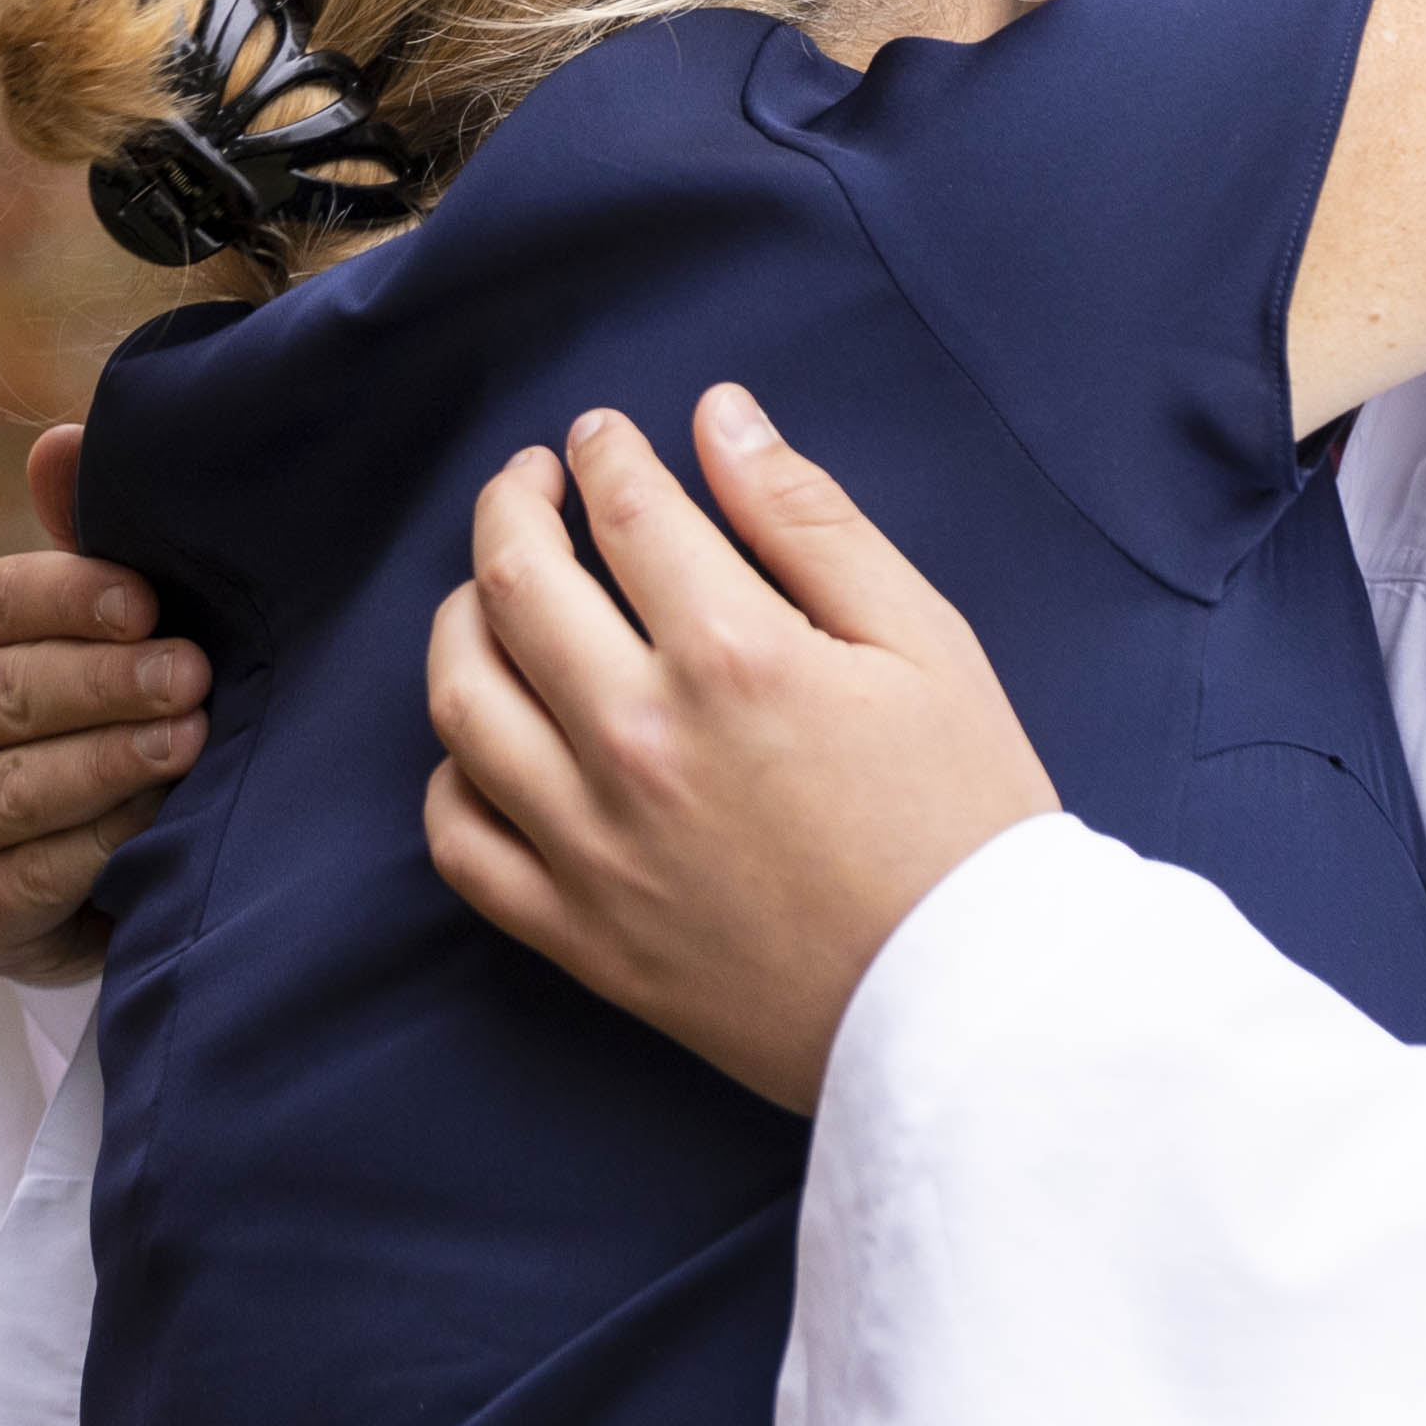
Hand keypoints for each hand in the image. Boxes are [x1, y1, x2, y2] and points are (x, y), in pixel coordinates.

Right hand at [0, 421, 204, 986]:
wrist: (103, 875)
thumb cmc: (120, 716)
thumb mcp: (121, 631)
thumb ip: (96, 543)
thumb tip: (62, 443)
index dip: (72, 598)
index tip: (150, 604)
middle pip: (5, 693)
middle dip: (106, 684)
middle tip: (192, 677)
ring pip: (11, 788)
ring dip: (105, 765)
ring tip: (188, 745)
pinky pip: (24, 878)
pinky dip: (94, 853)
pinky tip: (156, 830)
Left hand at [421, 389, 1061, 1112]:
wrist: (972, 1008)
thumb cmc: (965, 820)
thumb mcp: (924, 642)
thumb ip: (810, 521)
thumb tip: (720, 417)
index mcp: (734, 658)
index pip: (624, 509)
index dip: (605, 452)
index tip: (602, 436)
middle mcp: (639, 743)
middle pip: (515, 580)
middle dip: (512, 503)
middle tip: (533, 481)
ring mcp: (594, 845)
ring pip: (462, 698)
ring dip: (463, 615)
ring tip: (496, 590)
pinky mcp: (579, 935)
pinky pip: (460, 839)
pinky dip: (453, 772)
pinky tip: (489, 736)